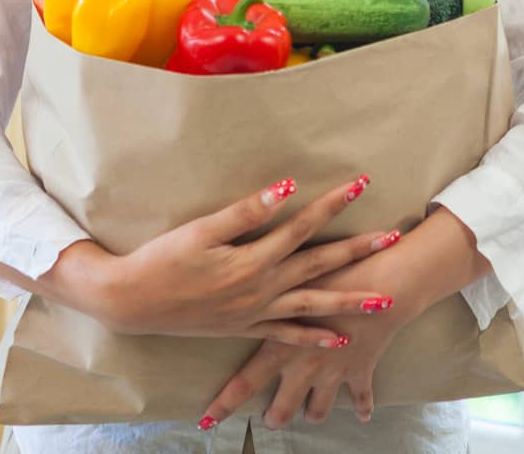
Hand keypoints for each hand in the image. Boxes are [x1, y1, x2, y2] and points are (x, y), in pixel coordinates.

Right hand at [88, 175, 399, 346]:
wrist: (129, 302)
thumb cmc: (161, 260)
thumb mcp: (201, 230)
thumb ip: (247, 211)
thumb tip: (287, 187)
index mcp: (253, 261)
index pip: (304, 225)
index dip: (334, 203)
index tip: (363, 183)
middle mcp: (261, 290)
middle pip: (320, 266)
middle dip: (359, 251)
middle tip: (395, 238)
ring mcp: (255, 313)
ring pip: (313, 306)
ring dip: (350, 302)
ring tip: (385, 301)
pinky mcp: (244, 327)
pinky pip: (288, 335)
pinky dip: (315, 337)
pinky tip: (341, 340)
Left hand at [197, 246, 415, 429]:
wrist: (380, 286)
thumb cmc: (334, 272)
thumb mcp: (288, 274)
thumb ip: (259, 285)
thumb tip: (224, 285)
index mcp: (280, 346)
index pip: (244, 383)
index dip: (224, 406)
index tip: (205, 422)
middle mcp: (303, 368)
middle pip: (282, 409)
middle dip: (275, 417)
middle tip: (270, 418)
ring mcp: (332, 373)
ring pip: (318, 410)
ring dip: (313, 413)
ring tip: (309, 413)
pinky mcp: (360, 371)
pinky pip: (361, 397)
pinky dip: (362, 407)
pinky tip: (362, 416)